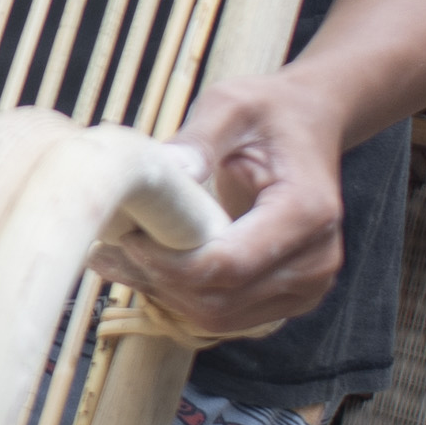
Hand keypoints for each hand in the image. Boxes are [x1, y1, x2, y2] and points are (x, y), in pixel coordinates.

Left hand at [91, 69, 349, 338]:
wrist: (308, 125)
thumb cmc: (269, 112)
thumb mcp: (232, 106)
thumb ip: (199, 138)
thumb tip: (163, 170)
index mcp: (307, 212)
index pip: (230, 264)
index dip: (170, 263)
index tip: (127, 237)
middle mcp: (316, 260)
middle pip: (221, 301)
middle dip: (160, 281)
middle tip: (109, 250)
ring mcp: (306, 286)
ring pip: (219, 317)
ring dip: (164, 295)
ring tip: (117, 258)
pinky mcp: (287, 298)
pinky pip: (226, 315)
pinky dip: (181, 298)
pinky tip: (146, 268)